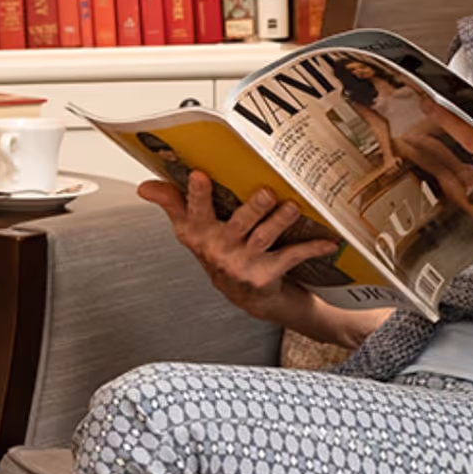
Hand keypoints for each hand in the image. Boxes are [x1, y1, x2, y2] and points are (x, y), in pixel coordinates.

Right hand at [141, 174, 341, 323]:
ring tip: (293, 207)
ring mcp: (242, 264)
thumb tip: (144, 187)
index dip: (195, 194)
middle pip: (236, 224)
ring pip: (264, 238)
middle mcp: (218, 250)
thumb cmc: (223, 256)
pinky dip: (311, 247)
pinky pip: (290, 257)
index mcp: (197, 235)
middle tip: (266, 193)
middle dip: (252, 209)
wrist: (250, 298)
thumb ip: (173, 204)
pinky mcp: (266, 275)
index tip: (198, 175)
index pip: (191, 211)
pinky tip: (328, 241)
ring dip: (280, 222)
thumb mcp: (194, 233)